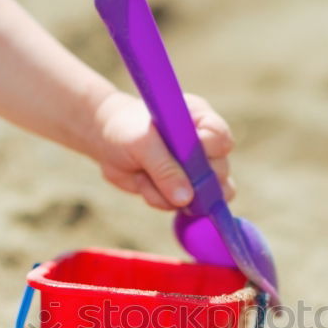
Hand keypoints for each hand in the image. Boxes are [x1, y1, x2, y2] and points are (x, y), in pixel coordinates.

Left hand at [92, 91, 235, 210]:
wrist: (106, 140)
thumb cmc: (126, 129)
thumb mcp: (142, 144)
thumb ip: (165, 169)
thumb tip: (186, 198)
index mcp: (200, 119)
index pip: (221, 138)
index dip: (208, 151)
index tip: (186, 157)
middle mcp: (204, 145)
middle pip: (220, 172)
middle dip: (192, 183)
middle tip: (166, 178)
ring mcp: (196, 170)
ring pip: (205, 197)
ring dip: (173, 196)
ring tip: (146, 177)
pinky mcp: (184, 190)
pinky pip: (183, 207)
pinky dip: (160, 201)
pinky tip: (144, 183)